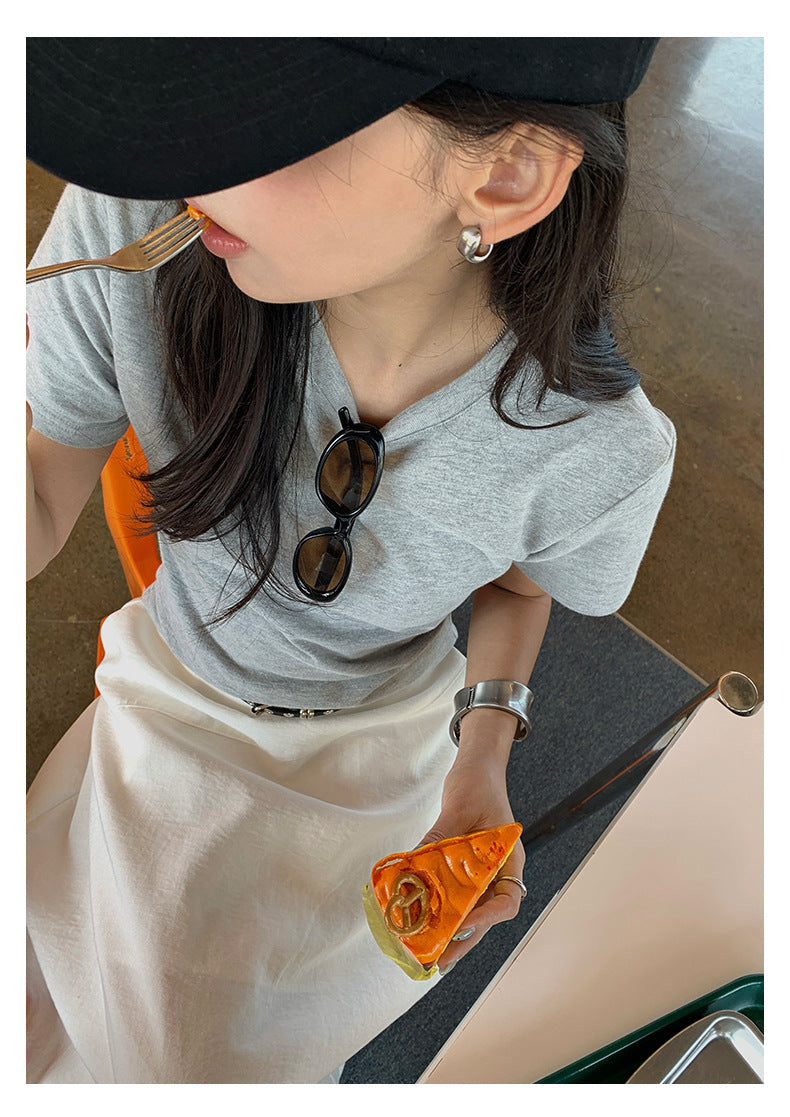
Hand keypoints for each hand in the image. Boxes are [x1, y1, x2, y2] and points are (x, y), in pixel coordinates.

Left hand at [417, 752, 525, 973]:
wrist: (476, 770)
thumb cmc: (477, 785)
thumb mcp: (458, 808)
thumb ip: (441, 838)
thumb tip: (414, 865)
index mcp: (509, 859)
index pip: (508, 899)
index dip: (489, 917)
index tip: (467, 924)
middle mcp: (497, 872)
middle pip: (485, 915)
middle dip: (463, 939)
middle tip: (439, 960)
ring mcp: (480, 873)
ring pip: (468, 910)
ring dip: (449, 931)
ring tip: (426, 951)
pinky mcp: (462, 870)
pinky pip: (451, 894)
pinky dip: (437, 907)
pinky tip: (417, 919)